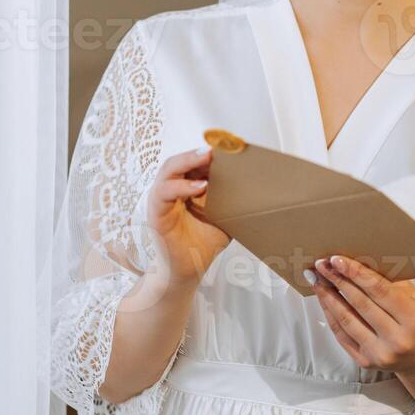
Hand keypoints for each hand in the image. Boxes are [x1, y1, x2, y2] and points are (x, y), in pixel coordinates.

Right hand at [146, 146, 230, 286]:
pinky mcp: (157, 214)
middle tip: (217, 146)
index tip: (228, 144)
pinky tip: (200, 187)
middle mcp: (172, 189)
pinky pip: (164, 194)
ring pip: (168, 170)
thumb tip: (257, 184)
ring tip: (207, 156)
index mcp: (186, 185)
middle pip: (180, 160)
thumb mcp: (224, 216)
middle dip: (198, 151)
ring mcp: (162, 200)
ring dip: (187, 161)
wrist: (189, 270)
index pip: (193, 161)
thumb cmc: (204, 242)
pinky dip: (181, 187)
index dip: (208, 151)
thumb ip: (232, 199)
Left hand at [308, 255, 414, 376]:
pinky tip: (324, 299)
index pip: (379, 290)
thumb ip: (391, 282)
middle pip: (360, 303)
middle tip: (322, 264)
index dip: (356, 273)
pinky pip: (342, 335)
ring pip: (346, 320)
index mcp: (413, 319)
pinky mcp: (365, 362)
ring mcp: (380, 353)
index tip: (337, 259)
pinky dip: (330, 315)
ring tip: (317, 280)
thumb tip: (358, 262)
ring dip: (328, 297)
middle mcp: (397, 339)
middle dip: (337, 280)